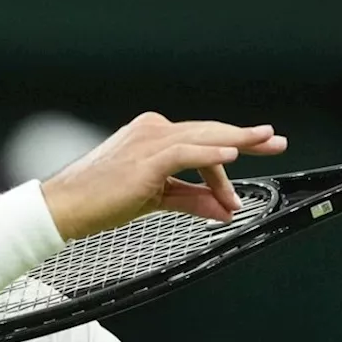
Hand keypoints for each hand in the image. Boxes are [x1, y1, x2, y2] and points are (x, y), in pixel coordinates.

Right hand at [39, 111, 287, 240]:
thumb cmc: (101, 201)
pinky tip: (231, 157)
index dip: (232, 150)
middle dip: (245, 138)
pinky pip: (184, 153)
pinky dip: (210, 155)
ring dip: (236, 142)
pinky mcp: (145, 159)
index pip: (202, 141)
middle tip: (276, 141)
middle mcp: (153, 131)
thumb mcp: (156, 199)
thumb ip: (192, 200)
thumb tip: (224, 209)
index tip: (259, 152)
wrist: (66, 207)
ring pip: (202, 138)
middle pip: (209, 133)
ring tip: (264, 142)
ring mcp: (148, 142)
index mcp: (153, 136)